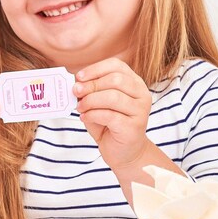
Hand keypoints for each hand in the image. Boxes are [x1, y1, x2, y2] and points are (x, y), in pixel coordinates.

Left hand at [73, 58, 151, 175]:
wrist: (124, 152)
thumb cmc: (110, 124)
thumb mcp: (100, 103)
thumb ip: (91, 91)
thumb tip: (76, 84)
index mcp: (134, 83)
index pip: (116, 66)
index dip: (95, 69)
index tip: (79, 77)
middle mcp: (141, 94)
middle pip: (115, 80)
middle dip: (91, 85)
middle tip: (76, 92)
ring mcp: (140, 111)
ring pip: (113, 97)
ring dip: (90, 101)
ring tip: (80, 108)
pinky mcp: (133, 127)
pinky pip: (109, 115)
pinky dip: (92, 115)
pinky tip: (85, 118)